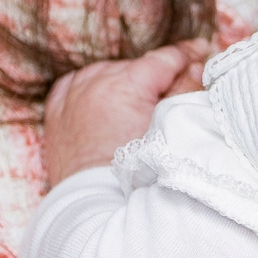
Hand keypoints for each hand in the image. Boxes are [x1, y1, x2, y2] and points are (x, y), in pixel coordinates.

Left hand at [41, 41, 207, 187]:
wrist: (99, 207)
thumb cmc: (141, 173)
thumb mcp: (172, 128)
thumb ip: (186, 90)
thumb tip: (195, 66)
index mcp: (126, 84)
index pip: (164, 59)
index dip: (187, 54)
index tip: (202, 51)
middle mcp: (95, 84)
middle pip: (134, 68)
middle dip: (155, 75)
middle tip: (175, 86)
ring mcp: (72, 98)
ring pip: (103, 73)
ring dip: (121, 81)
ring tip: (138, 97)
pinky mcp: (56, 116)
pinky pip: (70, 86)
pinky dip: (86, 87)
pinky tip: (97, 94)